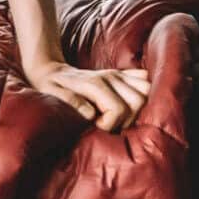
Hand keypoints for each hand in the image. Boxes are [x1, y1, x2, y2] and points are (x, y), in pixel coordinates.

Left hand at [18, 56, 150, 130]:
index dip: (110, 125)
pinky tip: (129, 104)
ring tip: (118, 117)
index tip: (97, 127)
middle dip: (127, 119)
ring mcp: (118, 75)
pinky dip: (143, 94)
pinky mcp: (122, 75)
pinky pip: (145, 81)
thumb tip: (90, 114)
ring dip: (137, 109)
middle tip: (109, 124)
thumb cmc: (52, 86)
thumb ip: (71, 102)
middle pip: (138, 101)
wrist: (53, 70)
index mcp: (95, 84)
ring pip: (146, 91)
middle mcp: (110, 77)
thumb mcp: (53, 95)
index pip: (118, 109)